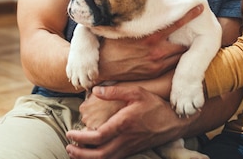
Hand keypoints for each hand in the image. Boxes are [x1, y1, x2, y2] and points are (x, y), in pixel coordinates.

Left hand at [66, 86, 186, 158]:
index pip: (97, 137)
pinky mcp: (132, 151)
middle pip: (98, 154)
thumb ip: (115, 90)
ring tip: (75, 153)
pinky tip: (92, 155)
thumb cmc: (155, 106)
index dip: (81, 138)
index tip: (70, 134)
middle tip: (68, 147)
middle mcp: (125, 140)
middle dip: (80, 154)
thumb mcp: (137, 92)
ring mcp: (128, 148)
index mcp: (123, 124)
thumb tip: (95, 89)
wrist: (174, 123)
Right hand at [97, 5, 203, 81]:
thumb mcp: (124, 28)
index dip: (189, 16)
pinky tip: (176, 52)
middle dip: (189, 36)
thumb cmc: (111, 44)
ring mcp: (157, 64)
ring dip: (184, 48)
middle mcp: (157, 51)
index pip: (175, 24)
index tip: (200, 8)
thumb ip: (138, 20)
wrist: (102, 67)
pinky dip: (176, 58)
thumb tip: (145, 6)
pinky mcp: (155, 72)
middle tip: (197, 28)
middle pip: (183, 43)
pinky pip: (172, 64)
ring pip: (179, 55)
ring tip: (189, 41)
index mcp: (150, 37)